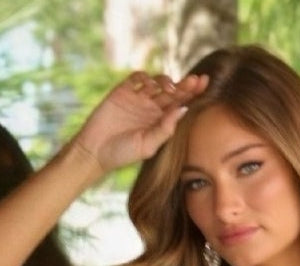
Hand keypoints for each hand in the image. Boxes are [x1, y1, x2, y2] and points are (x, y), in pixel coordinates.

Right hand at [74, 71, 207, 173]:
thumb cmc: (122, 154)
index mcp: (161, 121)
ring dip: (166, 81)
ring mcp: (137, 98)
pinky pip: (137, 78)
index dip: (193, 93)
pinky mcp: (123, 91)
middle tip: (196, 81)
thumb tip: (184, 109)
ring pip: (157, 82)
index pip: (181, 104)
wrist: (95, 151)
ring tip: (170, 89)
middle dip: (185, 85)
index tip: (204, 85)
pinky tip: (150, 85)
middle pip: (173, 91)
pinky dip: (145, 77)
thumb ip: (165, 129)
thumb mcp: (147, 145)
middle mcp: (152, 108)